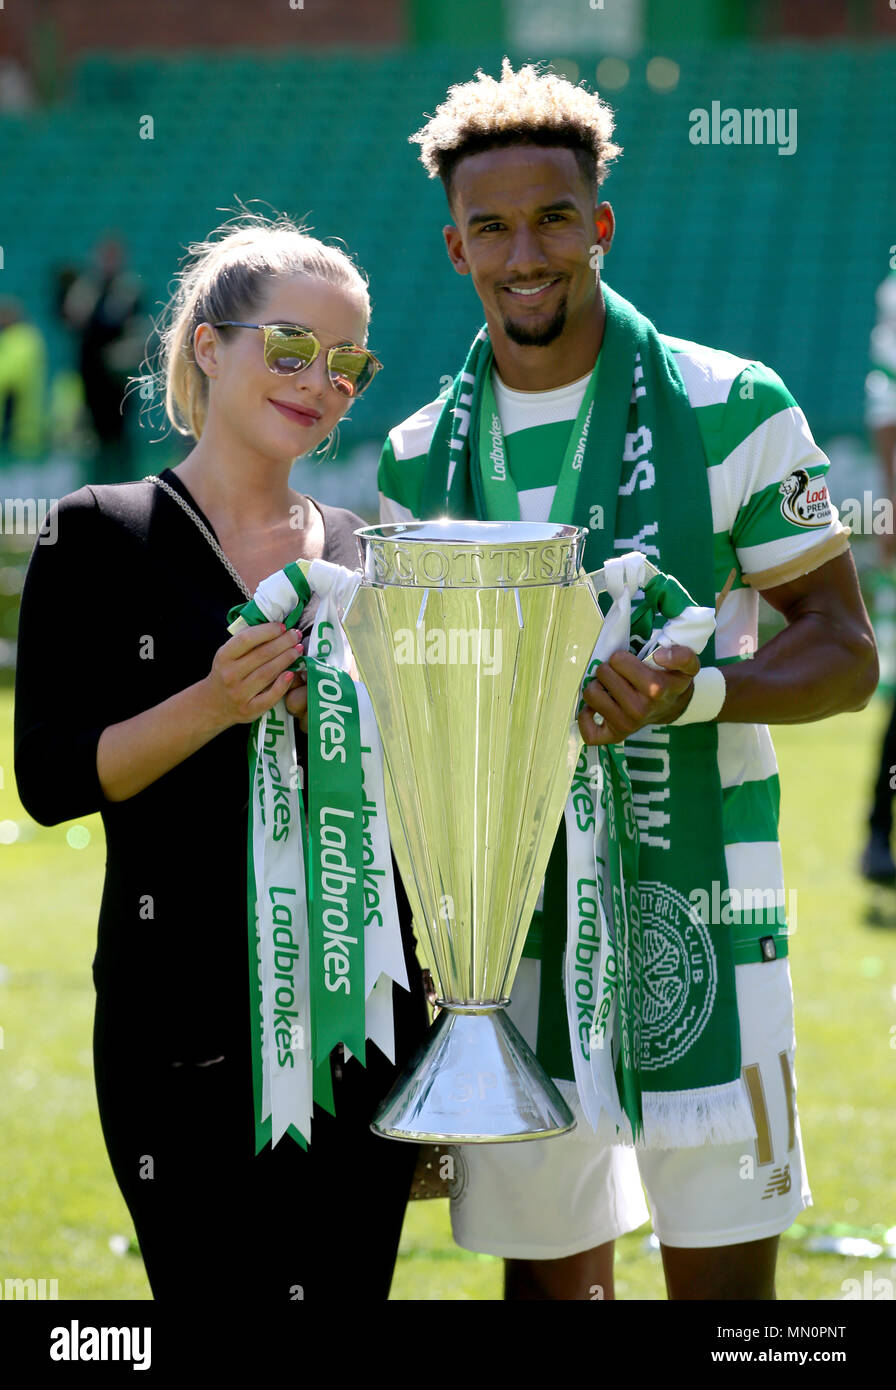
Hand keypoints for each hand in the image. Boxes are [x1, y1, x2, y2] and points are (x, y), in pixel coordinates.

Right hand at [203, 622, 304, 728]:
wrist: (214, 704)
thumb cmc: (226, 673)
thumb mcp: (227, 655)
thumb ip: (246, 642)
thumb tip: (275, 627)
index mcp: (224, 657)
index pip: (247, 639)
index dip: (267, 631)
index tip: (282, 626)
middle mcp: (230, 674)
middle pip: (262, 655)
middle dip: (283, 642)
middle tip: (296, 635)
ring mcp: (239, 693)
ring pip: (268, 673)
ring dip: (286, 659)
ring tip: (298, 649)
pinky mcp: (249, 709)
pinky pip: (270, 696)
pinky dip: (282, 685)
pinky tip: (292, 673)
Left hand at [578, 645, 699, 744]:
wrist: (672, 707)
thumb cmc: (671, 681)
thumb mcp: (687, 665)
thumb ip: (682, 655)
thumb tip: (659, 656)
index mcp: (655, 689)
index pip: (618, 660)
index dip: (621, 657)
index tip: (630, 663)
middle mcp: (639, 709)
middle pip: (602, 674)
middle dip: (609, 669)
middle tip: (619, 675)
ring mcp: (625, 725)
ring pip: (591, 694)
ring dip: (597, 687)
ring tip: (609, 687)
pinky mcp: (614, 736)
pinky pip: (588, 731)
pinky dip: (586, 716)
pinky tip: (595, 707)